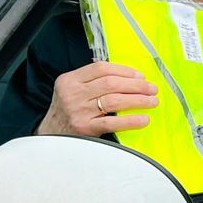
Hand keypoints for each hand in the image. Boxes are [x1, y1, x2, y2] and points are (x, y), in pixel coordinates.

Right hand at [37, 62, 157, 136]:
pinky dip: (131, 121)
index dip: (124, 71)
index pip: (101, 68)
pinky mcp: (85, 128)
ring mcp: (78, 111)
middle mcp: (73, 94)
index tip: (140, 76)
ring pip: (114, 101)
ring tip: (152, 101)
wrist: (50, 134)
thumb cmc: (68, 109)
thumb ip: (93, 80)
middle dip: (136, 85)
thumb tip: (130, 76)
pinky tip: (143, 119)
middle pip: (111, 83)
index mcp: (70, 80)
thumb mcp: (72, 89)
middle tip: (152, 89)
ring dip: (138, 100)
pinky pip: (112, 123)